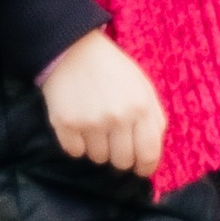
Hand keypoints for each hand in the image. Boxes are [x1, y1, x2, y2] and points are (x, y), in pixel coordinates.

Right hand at [39, 29, 166, 174]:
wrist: (73, 51)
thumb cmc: (113, 70)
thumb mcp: (143, 87)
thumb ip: (154, 118)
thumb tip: (153, 153)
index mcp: (141, 107)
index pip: (148, 154)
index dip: (145, 167)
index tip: (140, 169)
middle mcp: (118, 118)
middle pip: (122, 162)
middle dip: (120, 157)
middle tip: (114, 142)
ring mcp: (90, 122)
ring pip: (98, 158)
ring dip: (97, 148)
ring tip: (95, 126)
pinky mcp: (65, 124)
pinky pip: (75, 152)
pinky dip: (76, 143)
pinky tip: (78, 124)